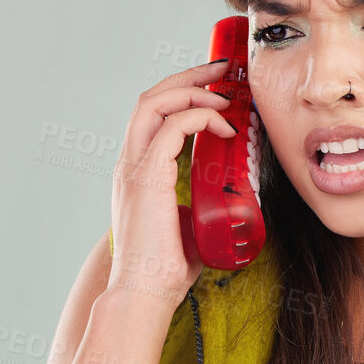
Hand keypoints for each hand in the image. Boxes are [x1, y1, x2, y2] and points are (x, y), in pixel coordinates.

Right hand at [108, 60, 238, 311]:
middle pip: (151, 97)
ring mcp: (134, 168)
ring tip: (225, 92)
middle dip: (188, 76)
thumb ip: (202, 204)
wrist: (144, 293)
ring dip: (193, 89)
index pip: (153, 115)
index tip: (216, 88)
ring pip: (155, 102)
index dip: (183, 93)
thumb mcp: (190, 224)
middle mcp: (130, 162)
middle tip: (223, 70)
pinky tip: (224, 126)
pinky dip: (200, 117)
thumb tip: (233, 200)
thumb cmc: (167, 269)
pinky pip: (172, 128)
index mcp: (137, 171)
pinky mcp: (147, 178)